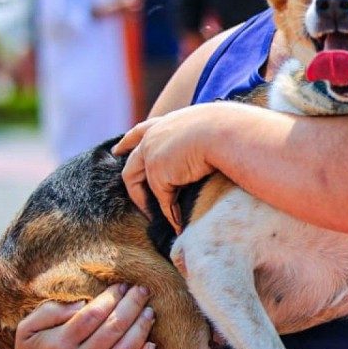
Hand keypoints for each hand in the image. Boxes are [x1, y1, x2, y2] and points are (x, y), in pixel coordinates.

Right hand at [10, 285, 154, 348]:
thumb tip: (83, 303)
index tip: (122, 285)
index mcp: (59, 345)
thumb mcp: (27, 330)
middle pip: (113, 329)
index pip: (93, 315)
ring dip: (141, 329)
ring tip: (149, 311)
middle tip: (143, 290)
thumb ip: (51, 311)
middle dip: (132, 306)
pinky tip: (151, 346)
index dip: (112, 297)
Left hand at [114, 104, 224, 230]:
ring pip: (136, 182)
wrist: (225, 132)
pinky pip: (163, 201)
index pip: (141, 131)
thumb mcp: (211, 128)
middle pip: (132, 160)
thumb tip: (212, 149)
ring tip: (154, 218)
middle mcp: (154, 136)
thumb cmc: (229, 129)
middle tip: (132, 194)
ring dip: (144, 202)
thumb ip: (202, 138)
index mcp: (168, 122)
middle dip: (129, 177)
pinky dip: (170, 215)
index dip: (128, 141)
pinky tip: (178, 226)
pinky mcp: (158, 175)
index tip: (118, 150)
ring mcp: (152, 155)